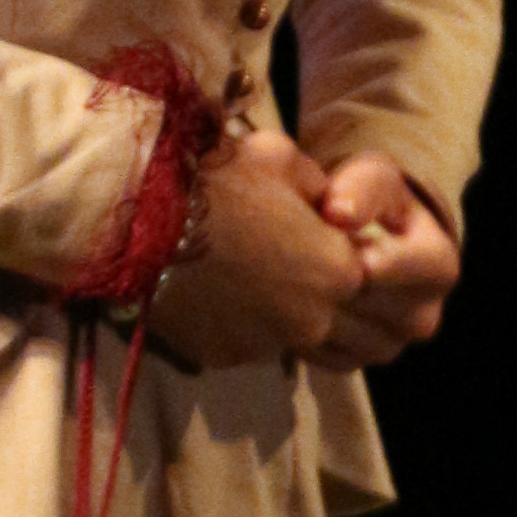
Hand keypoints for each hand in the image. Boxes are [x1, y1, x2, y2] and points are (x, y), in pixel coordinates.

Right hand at [147, 126, 361, 368]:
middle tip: (326, 281)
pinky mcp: (227, 357)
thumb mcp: (280, 159)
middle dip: (351, 308)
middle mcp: (314, 320)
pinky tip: (234, 302)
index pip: (378, 281)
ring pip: (308, 345)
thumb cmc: (215, 181)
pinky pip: (255, 347)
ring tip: (285, 296)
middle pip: (358, 330)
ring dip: (306, 325)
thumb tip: (327, 203)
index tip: (347, 248)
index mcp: (339, 269)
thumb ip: (317, 187)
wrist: (138, 222)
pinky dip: (253, 329)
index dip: (362, 262)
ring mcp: (269, 345)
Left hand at [309, 153, 460, 366]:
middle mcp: (423, 318)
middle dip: (328, 277)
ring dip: (310, 304)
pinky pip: (319, 354)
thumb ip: (359, 188)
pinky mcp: (356, 363)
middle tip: (295, 252)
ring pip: (340, 335)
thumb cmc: (371, 200)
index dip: (353, 251)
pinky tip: (288, 296)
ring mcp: (390, 346)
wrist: (363, 237)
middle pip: (363, 304)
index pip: (391, 270)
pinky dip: (298, 327)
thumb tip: (338, 214)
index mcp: (439, 269)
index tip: (326, 233)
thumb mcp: (374, 179)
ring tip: (291, 272)